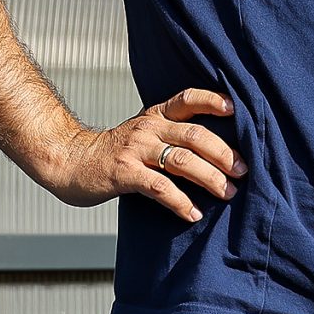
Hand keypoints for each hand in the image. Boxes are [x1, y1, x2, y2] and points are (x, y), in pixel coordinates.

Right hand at [39, 88, 242, 222]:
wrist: (69, 161)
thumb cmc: (114, 152)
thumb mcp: (143, 133)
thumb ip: (172, 135)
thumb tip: (216, 152)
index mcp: (156, 115)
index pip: (188, 99)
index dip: (213, 101)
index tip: (236, 110)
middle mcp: (148, 127)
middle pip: (195, 135)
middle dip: (223, 154)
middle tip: (243, 171)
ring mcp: (135, 149)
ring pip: (182, 160)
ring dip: (209, 178)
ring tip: (227, 193)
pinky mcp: (124, 173)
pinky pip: (159, 187)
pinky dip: (180, 202)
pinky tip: (193, 213)